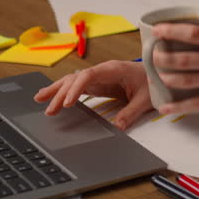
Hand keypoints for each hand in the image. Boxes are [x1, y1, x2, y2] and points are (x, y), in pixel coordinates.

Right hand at [33, 60, 153, 129]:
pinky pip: (77, 86)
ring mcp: (98, 76)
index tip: (68, 102)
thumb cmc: (153, 81)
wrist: (158, 73)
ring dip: (57, 90)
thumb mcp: (145, 99)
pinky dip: (64, 91)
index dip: (76, 88)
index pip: (89, 75)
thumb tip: (118, 128)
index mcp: (114, 69)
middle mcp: (103, 71)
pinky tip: (52, 98)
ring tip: (39, 99)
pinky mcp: (98, 84)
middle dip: (61, 93)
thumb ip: (130, 113)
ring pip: (72, 81)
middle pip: (76, 79)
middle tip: (50, 109)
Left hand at [149, 24, 198, 114]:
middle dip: (163, 56)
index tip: (157, 30)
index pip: (195, 33)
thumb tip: (195, 30)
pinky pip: (198, 103)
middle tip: (152, 53)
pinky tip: (165, 106)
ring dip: (166, 77)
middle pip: (185, 58)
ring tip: (155, 73)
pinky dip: (179, 106)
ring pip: (187, 80)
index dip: (172, 31)